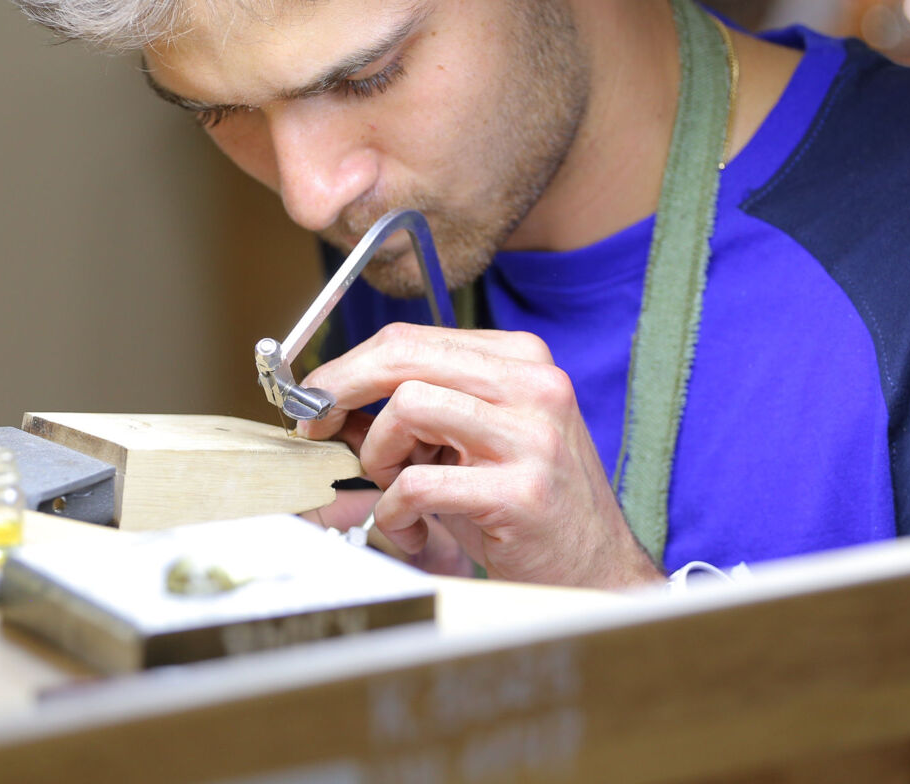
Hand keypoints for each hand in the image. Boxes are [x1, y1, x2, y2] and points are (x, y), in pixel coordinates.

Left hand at [298, 323, 662, 588]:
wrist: (594, 571)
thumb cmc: (525, 508)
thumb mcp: (470, 444)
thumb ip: (414, 416)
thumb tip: (332, 405)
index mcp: (521, 361)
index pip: (412, 338)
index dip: (349, 365)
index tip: (317, 396)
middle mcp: (533, 386)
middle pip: (403, 356)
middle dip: (340, 389)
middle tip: (315, 426)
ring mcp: (531, 436)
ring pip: (407, 408)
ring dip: (380, 457)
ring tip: (396, 490)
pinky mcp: (521, 491)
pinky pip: (418, 483)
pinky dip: (395, 511)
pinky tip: (414, 529)